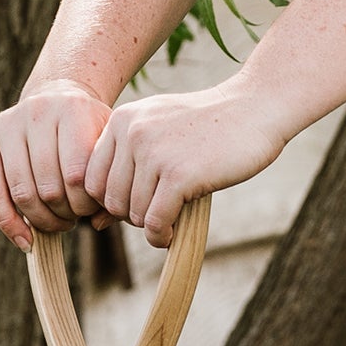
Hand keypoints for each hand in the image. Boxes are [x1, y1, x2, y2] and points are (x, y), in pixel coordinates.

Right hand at [0, 80, 112, 251]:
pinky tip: (26, 242)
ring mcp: (8, 122)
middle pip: (48, 188)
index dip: (85, 205)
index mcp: (72, 111)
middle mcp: (37, 111)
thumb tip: (96, 224)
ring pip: (23, 193)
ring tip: (57, 222)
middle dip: (64, 214)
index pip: (76, 177)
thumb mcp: (108, 151)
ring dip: (42, 221)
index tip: (91, 210)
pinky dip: (9, 224)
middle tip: (73, 218)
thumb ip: (111, 185)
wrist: (59, 100)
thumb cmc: (89, 135)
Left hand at [85, 81, 288, 246]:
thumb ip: (125, 169)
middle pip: (110, 200)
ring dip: (151, 227)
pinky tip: (173, 233)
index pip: (91, 180)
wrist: (254, 109)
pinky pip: (155, 222)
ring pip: (132, 214)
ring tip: (169, 221)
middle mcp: (132, 133)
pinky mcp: (179, 175)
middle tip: (157, 212)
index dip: (112, 201)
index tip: (138, 203)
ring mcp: (154, 153)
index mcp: (121, 121)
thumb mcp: (157, 135)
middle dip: (131, 216)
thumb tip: (94, 224)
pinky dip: (161, 236)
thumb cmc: (207, 128)